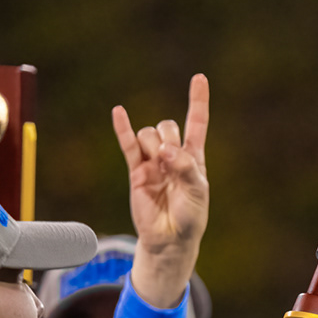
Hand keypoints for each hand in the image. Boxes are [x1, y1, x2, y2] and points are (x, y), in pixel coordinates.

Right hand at [113, 73, 210, 310]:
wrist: (169, 239)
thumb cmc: (189, 217)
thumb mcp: (197, 192)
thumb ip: (185, 168)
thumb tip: (165, 151)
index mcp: (193, 157)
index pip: (196, 123)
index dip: (198, 101)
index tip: (199, 78)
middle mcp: (172, 155)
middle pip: (167, 126)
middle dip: (168, 137)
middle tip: (170, 161)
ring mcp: (152, 162)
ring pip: (149, 134)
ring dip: (152, 144)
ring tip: (157, 165)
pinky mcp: (136, 171)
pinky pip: (128, 145)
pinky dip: (123, 128)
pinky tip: (118, 112)